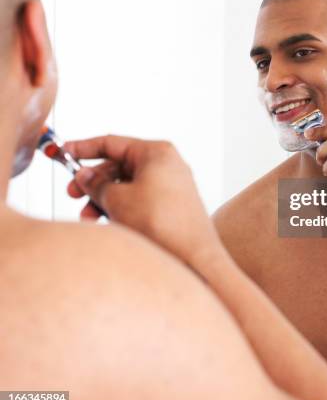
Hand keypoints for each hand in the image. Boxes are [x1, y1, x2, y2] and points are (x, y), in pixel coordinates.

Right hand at [64, 135, 220, 268]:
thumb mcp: (117, 199)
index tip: (62, 153)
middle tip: (73, 194)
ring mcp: (171, 185)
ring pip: (127, 186)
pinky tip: (109, 224)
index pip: (112, 143)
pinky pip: (139, 200)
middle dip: (93, 182)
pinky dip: (121, 208)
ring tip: (90, 218)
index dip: (83, 148)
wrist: (191, 256)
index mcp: (156, 152)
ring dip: (104, 200)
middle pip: (118, 166)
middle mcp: (166, 165)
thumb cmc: (160, 222)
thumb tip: (84, 175)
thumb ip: (96, 184)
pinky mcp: (171, 205)